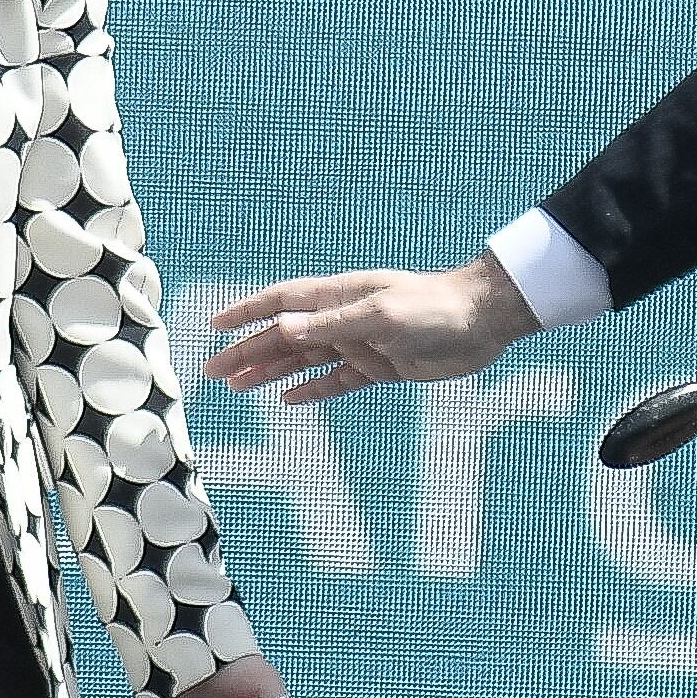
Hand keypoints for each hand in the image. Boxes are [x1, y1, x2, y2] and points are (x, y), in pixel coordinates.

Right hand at [203, 252, 538, 405]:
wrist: (483, 322)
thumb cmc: (435, 308)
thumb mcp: (381, 314)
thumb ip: (332, 324)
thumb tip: (282, 330)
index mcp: (338, 298)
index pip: (280, 302)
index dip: (246, 313)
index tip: (214, 326)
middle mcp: (343, 319)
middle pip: (284, 337)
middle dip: (247, 352)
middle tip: (214, 372)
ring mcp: (360, 344)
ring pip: (303, 361)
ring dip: (270, 372)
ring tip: (238, 386)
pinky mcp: (380, 368)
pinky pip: (335, 381)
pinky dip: (310, 390)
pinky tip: (288, 399)